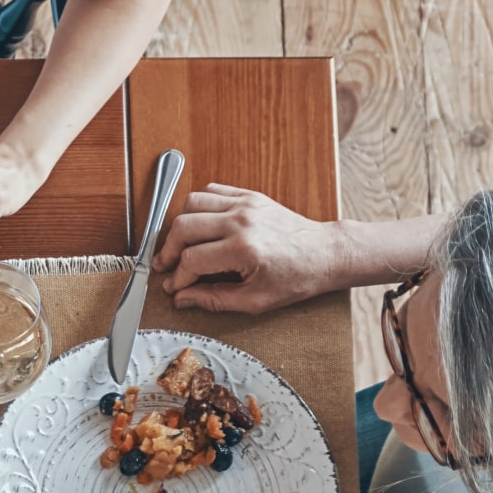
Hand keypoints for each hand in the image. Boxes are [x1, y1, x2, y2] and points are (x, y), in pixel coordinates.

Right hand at [151, 183, 350, 313]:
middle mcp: (241, 222)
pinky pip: (211, 191)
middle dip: (168, 250)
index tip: (175, 287)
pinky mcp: (250, 196)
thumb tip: (183, 299)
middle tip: (167, 265)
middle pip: (183, 228)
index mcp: (243, 249)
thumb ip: (214, 299)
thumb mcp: (256, 301)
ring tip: (180, 244)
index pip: (191, 260)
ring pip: (191, 204)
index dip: (178, 277)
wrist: (325, 253)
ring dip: (179, 225)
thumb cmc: (297, 277)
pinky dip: (197, 206)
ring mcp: (245, 205)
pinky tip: (199, 225)